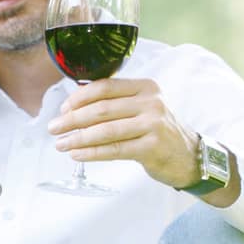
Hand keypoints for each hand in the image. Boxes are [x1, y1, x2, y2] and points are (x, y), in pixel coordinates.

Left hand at [47, 78, 198, 188]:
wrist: (190, 156)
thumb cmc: (157, 131)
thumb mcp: (142, 108)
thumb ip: (115, 103)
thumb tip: (73, 105)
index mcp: (145, 87)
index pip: (104, 87)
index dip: (78, 98)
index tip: (62, 109)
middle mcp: (151, 102)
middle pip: (101, 109)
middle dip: (72, 119)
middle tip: (53, 128)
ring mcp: (153, 125)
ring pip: (105, 131)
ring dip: (77, 138)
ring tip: (60, 144)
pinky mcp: (152, 147)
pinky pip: (114, 150)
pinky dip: (92, 153)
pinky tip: (76, 154)